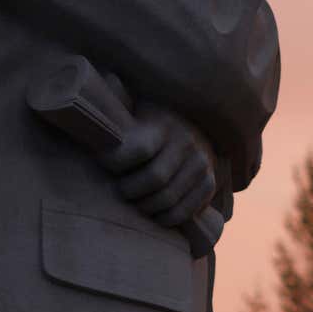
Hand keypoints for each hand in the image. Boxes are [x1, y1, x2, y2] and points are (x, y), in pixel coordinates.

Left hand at [99, 100, 217, 229]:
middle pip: (154, 179)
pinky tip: (155, 214)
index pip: (139, 149)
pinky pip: (186, 211)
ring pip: (169, 199)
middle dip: (130, 190)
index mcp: (164, 124)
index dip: (116, 162)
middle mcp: (187, 142)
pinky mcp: (210, 182)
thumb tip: (102, 93)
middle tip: (121, 190)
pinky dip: (166, 218)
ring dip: (146, 207)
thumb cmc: (148, 123)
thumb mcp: (134, 110)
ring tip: (136, 202)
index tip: (104, 162)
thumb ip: (117, 108)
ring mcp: (201, 163)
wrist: (191, 127)